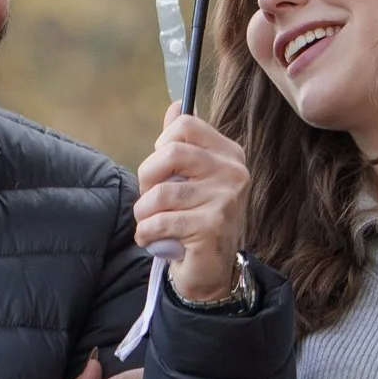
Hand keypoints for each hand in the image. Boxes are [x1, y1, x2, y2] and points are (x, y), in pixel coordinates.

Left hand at [133, 106, 249, 306]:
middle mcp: (233, 172)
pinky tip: (151, 240)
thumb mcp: (191, 179)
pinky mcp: (212, 226)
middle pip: (170, 153)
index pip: (185, 124)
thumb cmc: (196, 221)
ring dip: (144, 212)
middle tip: (149, 199)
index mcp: (229, 154)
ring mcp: (226, 199)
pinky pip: (161, 221)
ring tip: (148, 223)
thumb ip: (183, 143)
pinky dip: (146, 232)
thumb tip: (175, 105)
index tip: (161, 169)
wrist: (211, 273)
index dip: (160, 145)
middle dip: (146, 178)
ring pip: (161, 192)